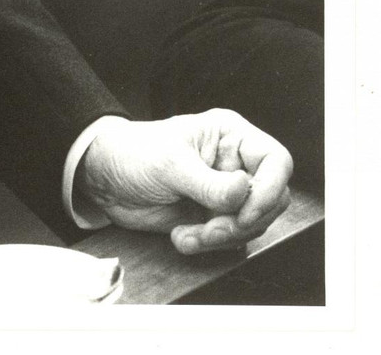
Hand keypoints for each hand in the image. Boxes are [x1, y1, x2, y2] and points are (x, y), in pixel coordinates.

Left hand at [76, 110, 292, 253]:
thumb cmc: (135, 153)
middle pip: (270, 200)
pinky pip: (229, 239)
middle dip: (242, 221)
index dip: (270, 188)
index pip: (276, 161)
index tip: (247, 211)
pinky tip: (181, 238)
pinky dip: (208, 245)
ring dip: (221, 237)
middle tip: (211, 229)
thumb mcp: (171, 164)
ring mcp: (225, 192)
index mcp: (230, 135)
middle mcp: (234, 163)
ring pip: (251, 225)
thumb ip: (209, 183)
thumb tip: (245, 192)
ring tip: (188, 235)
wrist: (105, 178)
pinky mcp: (213, 216)